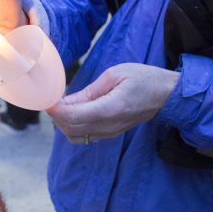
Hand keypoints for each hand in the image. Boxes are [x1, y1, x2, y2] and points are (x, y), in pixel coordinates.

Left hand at [47, 63, 179, 143]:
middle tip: (51, 99)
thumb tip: (65, 101)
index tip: (46, 99)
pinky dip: (72, 126)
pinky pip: (84, 136)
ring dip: (63, 122)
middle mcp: (109, 126)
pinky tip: (73, 111)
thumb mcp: (115, 75)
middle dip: (56, 116)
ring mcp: (110, 133)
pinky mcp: (111, 134)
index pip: (74, 117)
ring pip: (75, 136)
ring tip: (62, 104)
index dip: (55, 110)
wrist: (166, 95)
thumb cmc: (144, 79)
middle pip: (71, 129)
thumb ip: (89, 91)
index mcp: (111, 108)